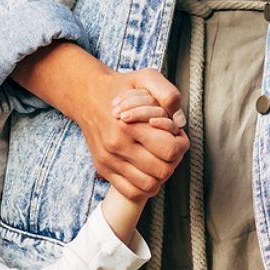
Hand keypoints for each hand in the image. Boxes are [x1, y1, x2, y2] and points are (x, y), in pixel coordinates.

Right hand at [11, 43, 187, 199]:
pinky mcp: (103, 169)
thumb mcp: (146, 77)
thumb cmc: (122, 88)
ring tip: (159, 157)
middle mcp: (116, 146)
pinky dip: (146, 186)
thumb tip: (179, 121)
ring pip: (149, 186)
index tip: (178, 136)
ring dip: (161, 175)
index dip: (181, 144)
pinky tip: (148, 169)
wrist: (87, 96)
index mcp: (128, 125)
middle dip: (174, 159)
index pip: (170, 150)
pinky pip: (132, 192)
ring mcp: (109, 161)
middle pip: (163, 170)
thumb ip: (168, 93)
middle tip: (170, 146)